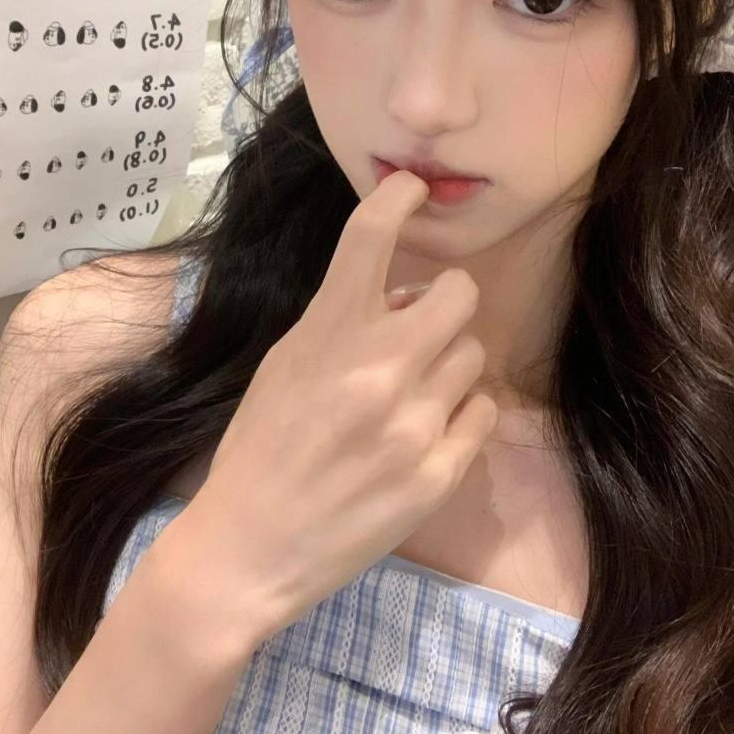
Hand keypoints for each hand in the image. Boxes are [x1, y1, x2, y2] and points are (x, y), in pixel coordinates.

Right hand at [188, 169, 498, 639]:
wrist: (251, 546)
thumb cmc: (259, 447)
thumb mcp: (286, 365)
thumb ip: (342, 322)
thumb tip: (409, 296)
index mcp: (327, 333)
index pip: (369, 237)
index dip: (397, 198)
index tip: (412, 187)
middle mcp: (377, 368)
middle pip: (458, 294)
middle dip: (446, 302)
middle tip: (425, 324)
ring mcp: (413, 422)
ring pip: (473, 353)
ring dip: (449, 364)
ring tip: (413, 394)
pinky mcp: (439, 473)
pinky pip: (482, 411)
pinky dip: (460, 414)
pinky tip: (425, 433)